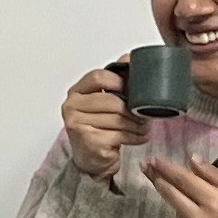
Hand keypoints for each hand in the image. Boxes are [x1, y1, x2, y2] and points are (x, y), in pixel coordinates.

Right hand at [60, 66, 135, 183]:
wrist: (91, 160)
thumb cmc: (98, 128)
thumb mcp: (103, 102)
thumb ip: (113, 81)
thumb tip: (129, 57)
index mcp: (75, 93)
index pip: (97, 77)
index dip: (118, 80)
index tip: (131, 89)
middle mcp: (72, 107)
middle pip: (111, 101)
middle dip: (133, 109)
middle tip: (145, 115)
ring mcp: (78, 125)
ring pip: (118, 119)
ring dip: (137, 125)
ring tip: (144, 127)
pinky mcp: (89, 142)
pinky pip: (119, 135)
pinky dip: (135, 137)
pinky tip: (140, 137)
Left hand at [143, 155, 217, 217]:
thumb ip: (215, 175)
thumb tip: (192, 161)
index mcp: (213, 201)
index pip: (183, 180)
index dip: (167, 169)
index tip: (154, 160)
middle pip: (170, 194)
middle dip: (157, 178)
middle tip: (146, 167)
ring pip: (175, 211)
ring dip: (179, 202)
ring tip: (197, 205)